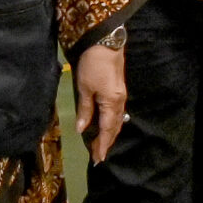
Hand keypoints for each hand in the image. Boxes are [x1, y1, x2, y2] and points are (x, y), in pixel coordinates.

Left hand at [72, 42, 126, 165]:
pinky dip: (111, 123)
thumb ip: (85, 110)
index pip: (107, 130)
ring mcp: (120, 96)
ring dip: (109, 133)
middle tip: (98, 155)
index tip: (98, 158)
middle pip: (114, 128)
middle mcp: (119, 102)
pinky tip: (106, 125)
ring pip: (116, 121)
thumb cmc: (92, 65)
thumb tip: (82, 130)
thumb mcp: (84, 88)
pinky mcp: (118, 90)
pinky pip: (116, 113)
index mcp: (111, 104)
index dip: (102, 145)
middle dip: (106, 142)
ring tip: (101, 144)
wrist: (105, 43)